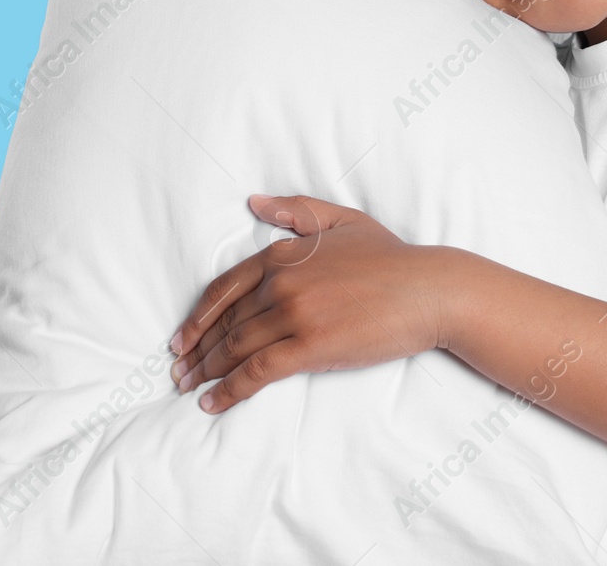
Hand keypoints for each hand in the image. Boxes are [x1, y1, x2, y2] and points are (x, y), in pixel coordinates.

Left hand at [168, 194, 449, 412]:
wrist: (430, 290)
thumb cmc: (391, 257)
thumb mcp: (343, 220)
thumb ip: (297, 210)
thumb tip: (255, 203)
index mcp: (284, 254)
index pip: (224, 288)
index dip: (197, 317)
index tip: (181, 338)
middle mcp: (282, 283)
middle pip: (225, 322)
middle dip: (196, 351)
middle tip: (177, 371)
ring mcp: (295, 315)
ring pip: (235, 348)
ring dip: (206, 372)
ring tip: (189, 388)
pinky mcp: (311, 347)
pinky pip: (257, 372)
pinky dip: (229, 390)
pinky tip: (212, 403)